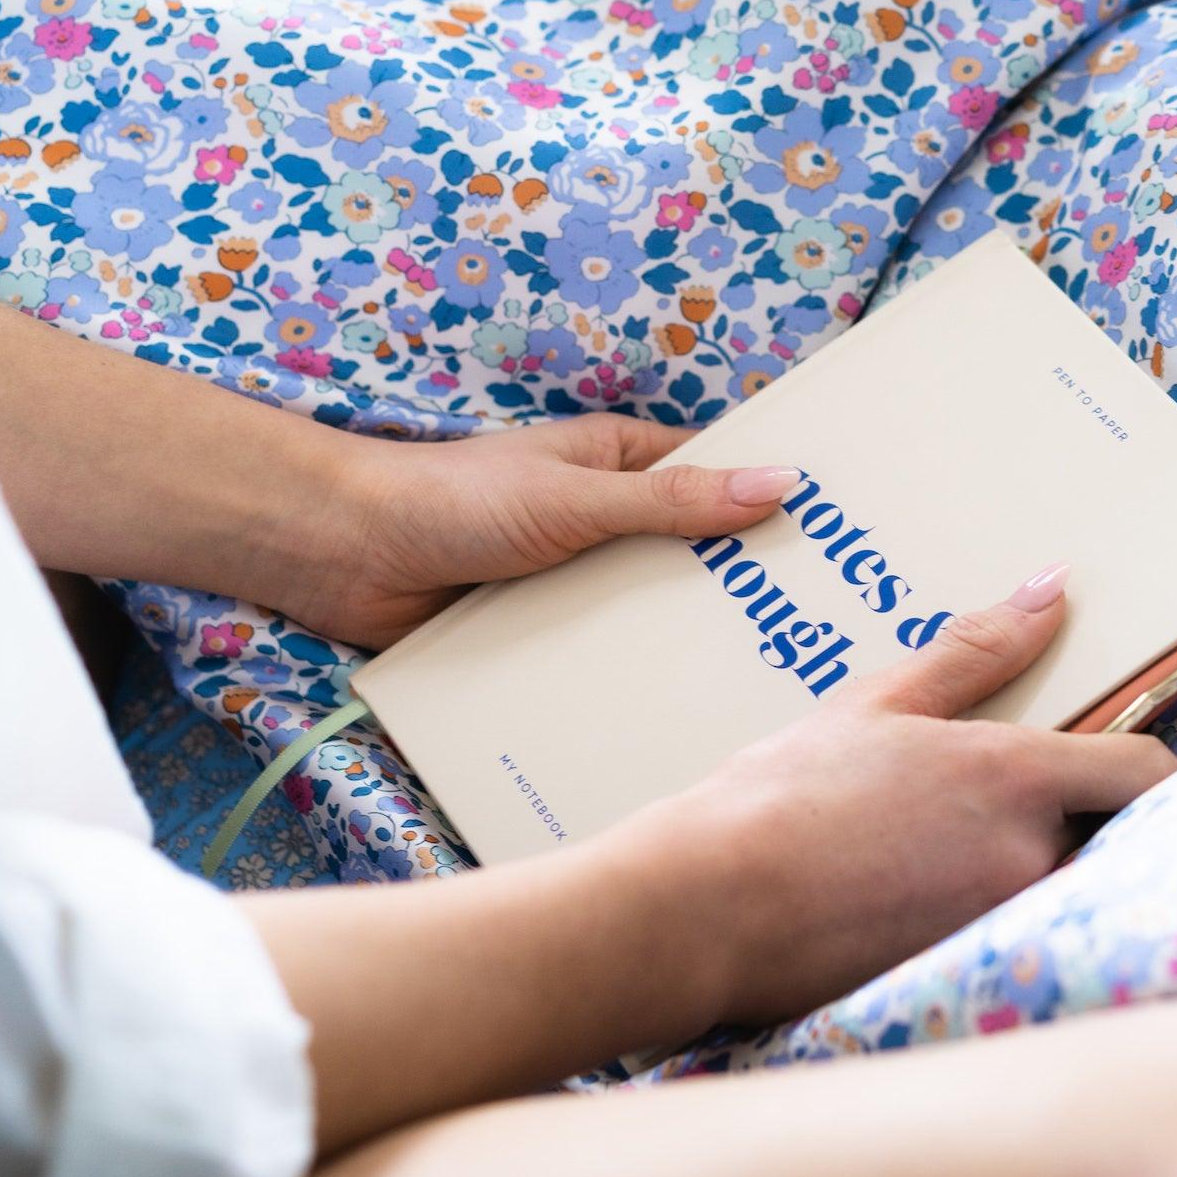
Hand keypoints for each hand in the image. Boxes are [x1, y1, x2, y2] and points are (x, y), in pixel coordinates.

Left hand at [273, 415, 802, 648]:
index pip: (715, 477)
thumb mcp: (576, 499)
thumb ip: (674, 502)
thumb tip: (780, 484)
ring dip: (679, 639)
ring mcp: (570, 578)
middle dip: (737, 586)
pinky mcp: (535, 631)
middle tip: (815, 630)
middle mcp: (601, 519)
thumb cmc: (454, 501)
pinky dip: (622, 675)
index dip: (769, 503)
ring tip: (760, 682)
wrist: (340, 554)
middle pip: (689, 553)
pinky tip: (670, 713)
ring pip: (645, 610)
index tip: (836, 540)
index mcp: (617, 463)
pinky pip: (594, 654)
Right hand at [602, 564, 1176, 1027]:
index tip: (1114, 753)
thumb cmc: (782, 795)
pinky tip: (914, 893)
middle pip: (1109, 835)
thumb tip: (1049, 591)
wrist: (708, 907)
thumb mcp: (879, 702)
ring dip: (1026, 864)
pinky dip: (981, 910)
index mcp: (1014, 775)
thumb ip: (977, 652)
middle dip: (1077, 816)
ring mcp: (998, 924)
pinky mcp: (963, 974)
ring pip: (1056, 886)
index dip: (1143, 761)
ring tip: (944, 846)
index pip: (1144, 772)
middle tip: (1010, 799)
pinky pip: (1007, 935)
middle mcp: (1026, 855)